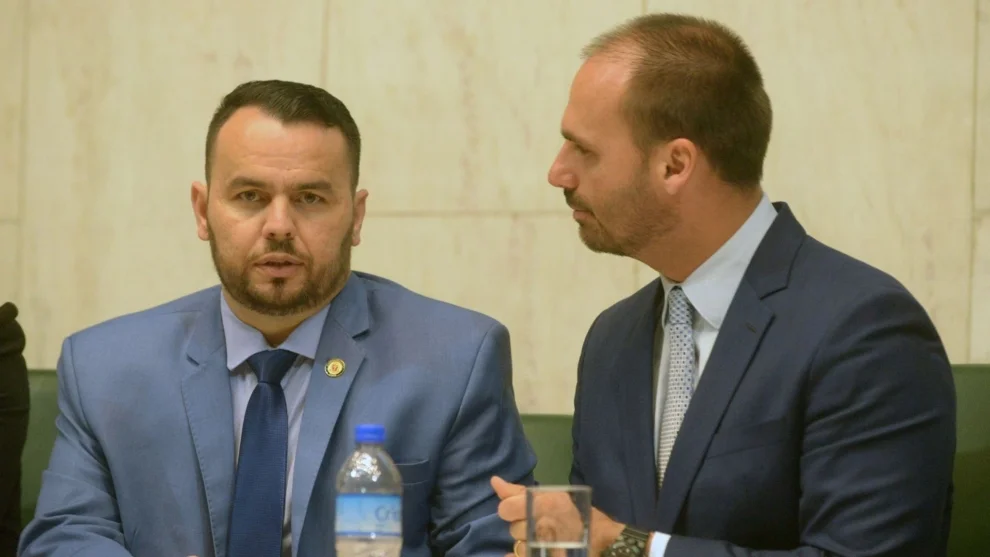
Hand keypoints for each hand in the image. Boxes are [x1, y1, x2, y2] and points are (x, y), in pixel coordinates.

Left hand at [491, 476, 624, 556]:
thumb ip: (518, 491)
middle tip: (535, 524)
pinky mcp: (546, 554)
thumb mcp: (546, 493)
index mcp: (542, 505)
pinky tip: (512, 555)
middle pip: (513, 529)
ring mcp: (545, 545)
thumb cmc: (569, 507)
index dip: (510, 509)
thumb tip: (494, 481)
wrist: (598, 528)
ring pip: (519, 545)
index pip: (505, 509)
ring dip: (525, 541)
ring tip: (538, 538)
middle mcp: (542, 526)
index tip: (518, 509)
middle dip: (521, 525)